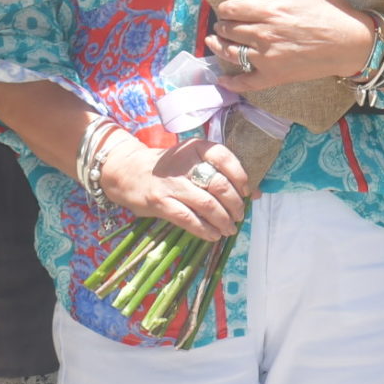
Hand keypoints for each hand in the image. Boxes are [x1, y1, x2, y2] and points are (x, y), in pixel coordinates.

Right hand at [100, 134, 250, 241]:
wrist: (128, 172)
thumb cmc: (169, 168)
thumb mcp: (191, 160)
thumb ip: (220, 172)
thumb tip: (255, 193)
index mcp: (195, 148)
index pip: (225, 157)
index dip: (241, 176)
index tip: (247, 192)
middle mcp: (184, 163)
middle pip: (219, 185)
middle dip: (235, 204)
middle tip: (240, 215)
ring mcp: (171, 184)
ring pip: (207, 205)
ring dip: (223, 220)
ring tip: (230, 228)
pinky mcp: (160, 203)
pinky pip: (189, 219)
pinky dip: (205, 230)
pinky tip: (213, 235)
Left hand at [209, 0, 376, 89]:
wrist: (352, 44)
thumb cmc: (333, 11)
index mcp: (271, 10)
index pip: (231, 9)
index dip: (224, 8)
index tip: (228, 9)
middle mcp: (264, 34)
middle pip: (228, 30)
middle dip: (223, 25)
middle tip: (224, 25)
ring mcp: (268, 58)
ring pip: (230, 53)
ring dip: (218, 46)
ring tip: (215, 41)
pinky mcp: (275, 76)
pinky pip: (245, 82)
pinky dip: (230, 82)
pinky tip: (221, 78)